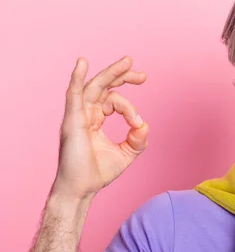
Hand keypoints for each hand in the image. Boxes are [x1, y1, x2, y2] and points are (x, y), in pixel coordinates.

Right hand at [52, 56, 148, 200]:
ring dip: (111, 73)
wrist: (82, 190)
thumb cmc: (98, 172)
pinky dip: (77, 78)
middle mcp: (85, 113)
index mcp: (95, 119)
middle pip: (103, 86)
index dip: (130, 108)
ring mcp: (77, 116)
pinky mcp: (72, 121)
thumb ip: (138, 138)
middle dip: (123, 76)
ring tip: (127, 61)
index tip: (138, 123)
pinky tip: (82, 63)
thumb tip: (144, 125)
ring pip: (94, 87)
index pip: (113, 100)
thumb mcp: (127, 153)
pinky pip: (73, 95)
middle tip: (142, 75)